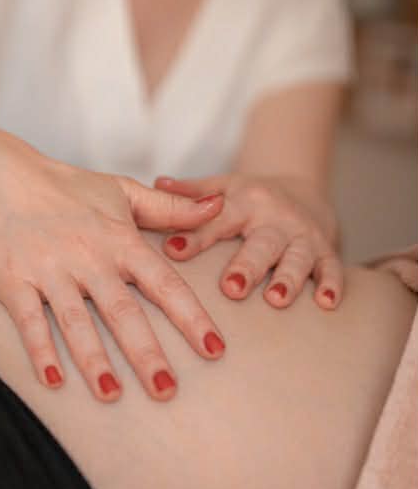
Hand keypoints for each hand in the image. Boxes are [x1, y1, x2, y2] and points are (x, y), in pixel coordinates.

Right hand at [0, 144, 226, 401]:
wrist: (0, 176)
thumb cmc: (66, 188)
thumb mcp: (122, 190)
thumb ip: (172, 207)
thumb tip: (219, 205)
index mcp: (120, 241)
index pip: (164, 283)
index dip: (190, 317)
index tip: (215, 348)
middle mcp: (89, 258)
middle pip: (123, 312)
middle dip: (145, 353)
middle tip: (166, 390)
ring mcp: (51, 271)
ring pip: (76, 321)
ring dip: (94, 360)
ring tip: (112, 394)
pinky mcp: (14, 280)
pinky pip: (29, 320)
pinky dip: (40, 350)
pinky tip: (53, 380)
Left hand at [155, 174, 341, 310]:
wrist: (304, 191)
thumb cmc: (251, 198)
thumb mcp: (224, 187)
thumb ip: (191, 192)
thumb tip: (155, 184)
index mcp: (245, 201)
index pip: (218, 219)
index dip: (196, 236)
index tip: (173, 252)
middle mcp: (276, 218)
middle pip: (262, 243)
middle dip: (248, 266)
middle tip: (231, 288)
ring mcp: (303, 235)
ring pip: (297, 258)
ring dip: (288, 279)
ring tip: (276, 300)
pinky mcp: (326, 251)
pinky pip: (332, 268)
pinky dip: (332, 285)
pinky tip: (327, 304)